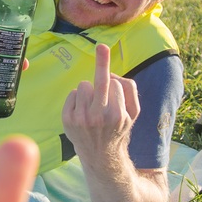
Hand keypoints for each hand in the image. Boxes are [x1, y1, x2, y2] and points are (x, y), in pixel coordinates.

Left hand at [61, 43, 139, 162]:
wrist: (100, 155)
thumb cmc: (117, 128)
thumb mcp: (133, 113)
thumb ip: (129, 89)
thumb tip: (111, 73)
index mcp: (118, 115)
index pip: (115, 84)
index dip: (114, 85)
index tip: (112, 75)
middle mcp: (99, 117)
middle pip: (100, 80)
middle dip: (102, 61)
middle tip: (102, 46)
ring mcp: (82, 119)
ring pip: (84, 85)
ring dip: (89, 91)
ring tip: (92, 107)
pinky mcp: (67, 119)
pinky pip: (72, 93)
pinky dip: (77, 98)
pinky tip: (82, 112)